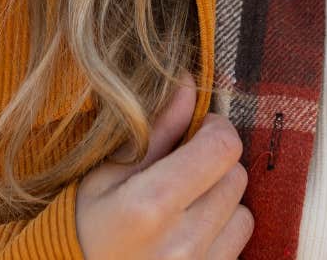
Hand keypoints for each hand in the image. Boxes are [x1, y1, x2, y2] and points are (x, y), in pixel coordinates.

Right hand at [74, 79, 253, 259]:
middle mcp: (181, 243)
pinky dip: (222, 234)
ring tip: (184, 209)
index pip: (222, 147)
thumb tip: (187, 83)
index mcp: (149, 206)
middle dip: (215, 164)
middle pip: (236, 176)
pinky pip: (239, 244)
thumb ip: (156, 130)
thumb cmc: (82, 227)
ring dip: (221, 203)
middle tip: (183, 171)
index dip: (214, 129)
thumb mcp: (105, 175)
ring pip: (244, 212)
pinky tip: (188, 235)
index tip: (196, 131)